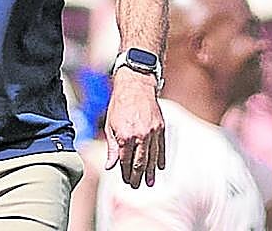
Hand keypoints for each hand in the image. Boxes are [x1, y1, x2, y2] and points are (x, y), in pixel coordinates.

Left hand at [103, 69, 164, 188]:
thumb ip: (112, 147)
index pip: (125, 161)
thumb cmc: (119, 104)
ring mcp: (152, 132)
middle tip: (136, 186)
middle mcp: (140, 136)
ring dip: (150, 172)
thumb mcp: (110, 125)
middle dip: (138, 176)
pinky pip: (161, 148)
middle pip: (140, 163)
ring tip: (149, 183)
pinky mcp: (160, 128)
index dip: (125, 172)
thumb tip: (110, 166)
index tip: (126, 180)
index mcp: (125, 136)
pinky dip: (160, 159)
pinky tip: (159, 168)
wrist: (135, 85)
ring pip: (152, 158)